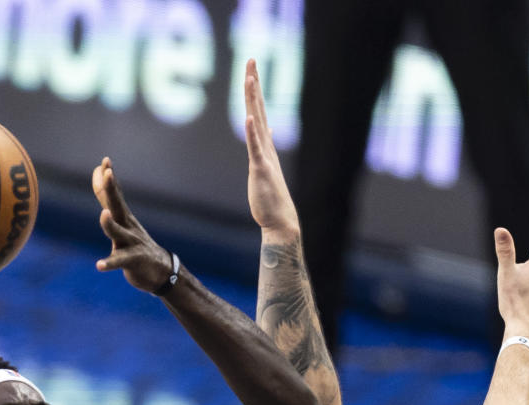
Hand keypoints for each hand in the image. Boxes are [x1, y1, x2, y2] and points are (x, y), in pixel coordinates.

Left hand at [92, 159, 172, 292]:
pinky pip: (119, 262)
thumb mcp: (122, 220)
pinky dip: (109, 263)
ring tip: (104, 214)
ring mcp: (131, 243)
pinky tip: (99, 265)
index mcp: (123, 217)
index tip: (105, 161)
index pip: (114, 194)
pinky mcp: (133, 261)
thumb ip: (107, 199)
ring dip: (110, 224)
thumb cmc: (136, 245)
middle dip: (112, 189)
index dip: (108, 178)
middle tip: (109, 173)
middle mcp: (127, 227)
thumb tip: (97, 174)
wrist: (161, 272)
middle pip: (117, 206)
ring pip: (118, 232)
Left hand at [244, 58, 298, 237]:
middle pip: (258, 108)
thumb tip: (265, 129)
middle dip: (253, 84)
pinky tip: (248, 118)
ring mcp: (264, 156)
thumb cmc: (271, 196)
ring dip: (252, 100)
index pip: (258, 111)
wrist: (280, 220)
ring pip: (257, 123)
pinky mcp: (260, 170)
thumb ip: (263, 146)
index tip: (251, 68)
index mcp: (265, 145)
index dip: (254, 90)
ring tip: (249, 79)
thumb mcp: (265, 166)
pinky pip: (255, 148)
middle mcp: (265, 146)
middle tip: (251, 59)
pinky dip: (252, 132)